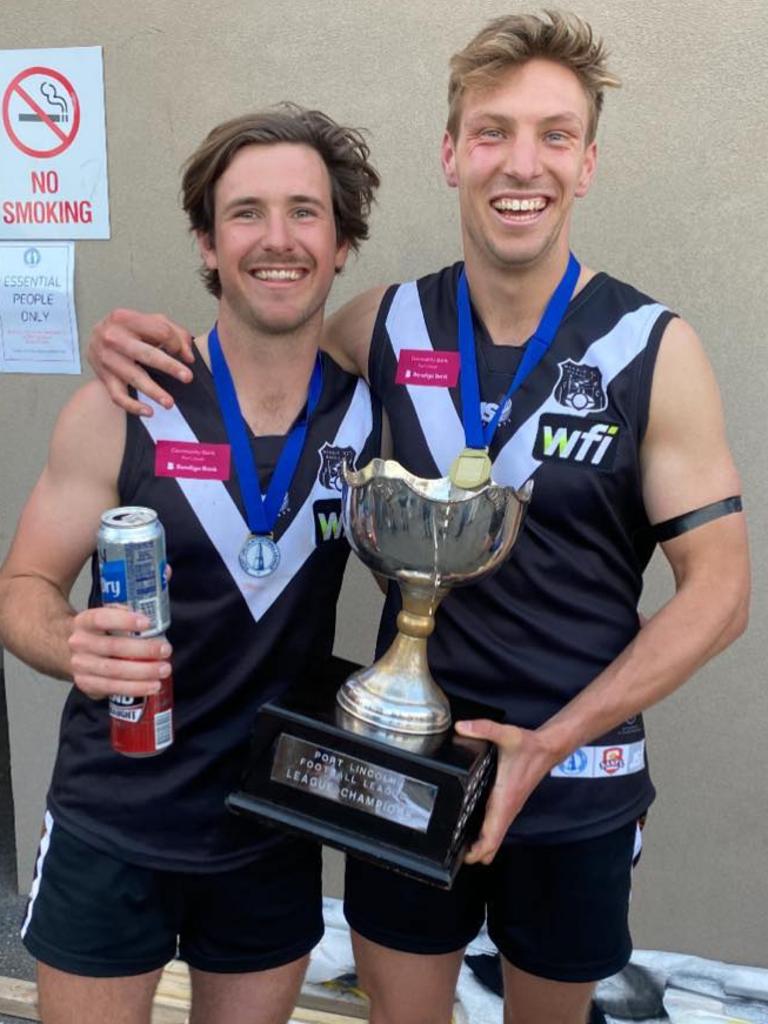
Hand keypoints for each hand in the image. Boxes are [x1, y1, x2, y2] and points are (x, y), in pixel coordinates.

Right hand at [68, 606, 171, 699]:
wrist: (66, 649)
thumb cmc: (100, 631)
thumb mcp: (108, 613)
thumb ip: (130, 603)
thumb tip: (163, 586)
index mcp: (84, 621)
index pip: (101, 618)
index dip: (124, 620)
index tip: (148, 622)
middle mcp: (79, 643)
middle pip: (113, 647)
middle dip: (143, 650)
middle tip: (166, 649)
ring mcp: (81, 666)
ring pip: (113, 671)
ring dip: (142, 672)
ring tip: (164, 670)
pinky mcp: (86, 684)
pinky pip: (112, 688)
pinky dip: (134, 688)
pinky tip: (152, 686)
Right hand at [87, 308, 194, 416]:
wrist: (96, 338)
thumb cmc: (127, 330)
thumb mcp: (149, 322)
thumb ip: (174, 333)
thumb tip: (188, 356)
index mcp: (126, 318)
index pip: (160, 331)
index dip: (176, 343)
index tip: (184, 354)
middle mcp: (113, 337)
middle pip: (147, 354)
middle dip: (169, 366)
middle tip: (187, 377)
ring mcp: (107, 358)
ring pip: (133, 377)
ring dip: (153, 391)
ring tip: (169, 403)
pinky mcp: (104, 377)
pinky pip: (118, 396)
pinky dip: (133, 406)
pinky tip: (148, 412)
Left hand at [455, 718, 554, 865]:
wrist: (548, 749)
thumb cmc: (529, 746)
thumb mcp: (506, 734)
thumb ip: (483, 728)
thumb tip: (462, 727)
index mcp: (505, 799)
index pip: (492, 836)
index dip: (478, 851)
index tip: (462, 858)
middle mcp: (508, 809)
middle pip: (492, 845)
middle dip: (475, 855)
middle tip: (452, 855)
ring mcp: (509, 809)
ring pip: (495, 838)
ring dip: (480, 846)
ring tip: (457, 847)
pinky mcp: (509, 805)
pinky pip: (496, 827)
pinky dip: (486, 836)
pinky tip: (471, 831)